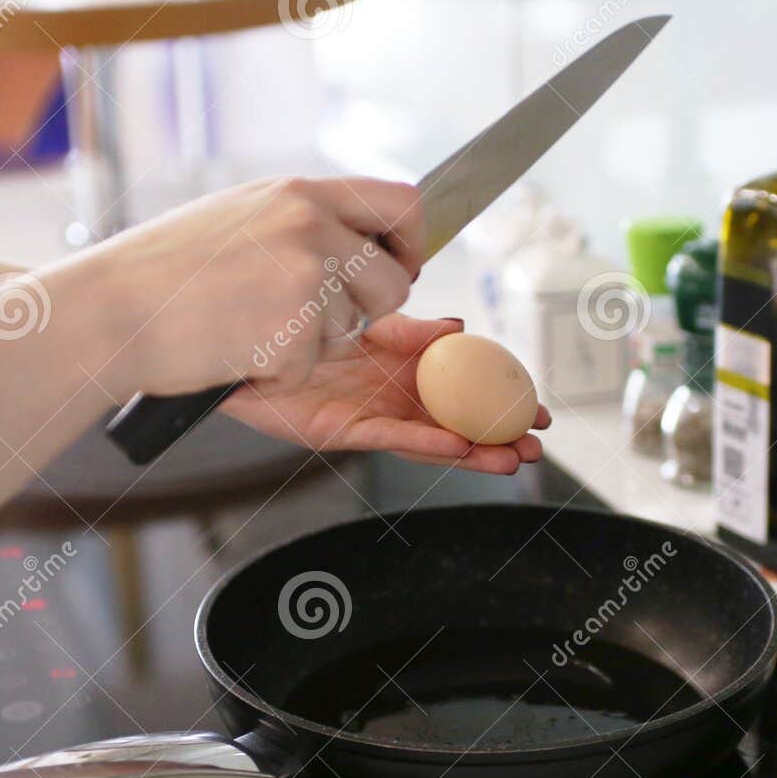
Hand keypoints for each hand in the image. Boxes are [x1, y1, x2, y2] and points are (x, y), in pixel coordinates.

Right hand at [43, 176, 425, 400]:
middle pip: (395, 282)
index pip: (403, 202)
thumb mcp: (241, 215)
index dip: (413, 242)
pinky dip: (276, 372)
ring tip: (246, 325)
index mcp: (300, 193)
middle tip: (314, 318)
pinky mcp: (291, 334)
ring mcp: (304, 281)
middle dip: (371, 311)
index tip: (400, 265)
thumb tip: (366, 239)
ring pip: (353, 331)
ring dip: (312, 342)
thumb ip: (306, 220)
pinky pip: (311, 367)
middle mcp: (311, 228)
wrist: (108, 309)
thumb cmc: (163, 268)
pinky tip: (232, 350)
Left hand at [223, 315, 550, 474]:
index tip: (538, 407)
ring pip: (431, 439)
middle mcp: (391, 396)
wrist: (238, 340)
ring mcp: (371, 415)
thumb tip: (460, 325)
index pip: (464, 387)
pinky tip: (458, 446)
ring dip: (473, 450)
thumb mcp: (366, 319)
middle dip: (499, 436)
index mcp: (402, 367)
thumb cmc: (294, 328)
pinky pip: (391, 438)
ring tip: (511, 458)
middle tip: (537, 444)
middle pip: (457, 422)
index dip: (501, 398)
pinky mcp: (343, 429)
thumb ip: (413, 328)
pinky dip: (425, 442)